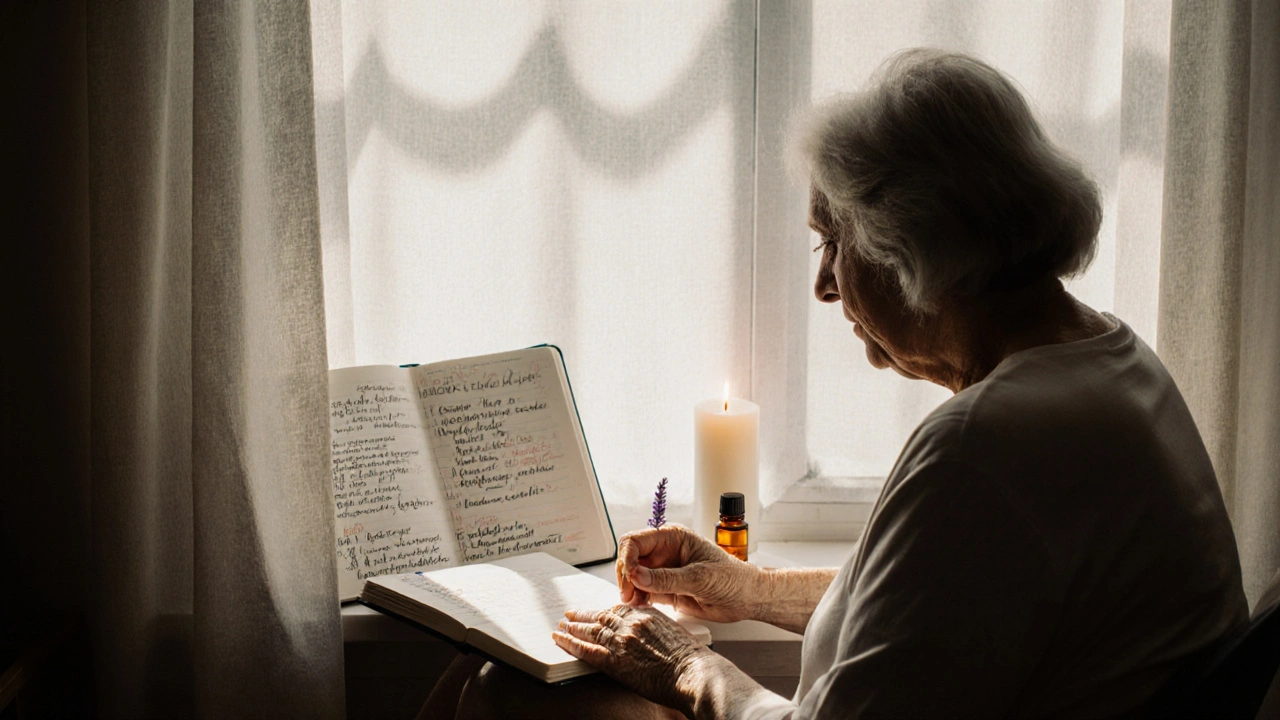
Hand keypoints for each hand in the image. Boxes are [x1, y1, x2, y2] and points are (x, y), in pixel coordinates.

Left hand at [552, 604, 710, 713]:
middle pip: (601, 617)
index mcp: (646, 615)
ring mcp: (621, 640)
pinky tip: (560, 639)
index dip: (603, 611)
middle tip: (570, 614)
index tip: (596, 612)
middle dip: (583, 616)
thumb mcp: (675, 633)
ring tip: (561, 626)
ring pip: (590, 631)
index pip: (618, 609)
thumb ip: (657, 628)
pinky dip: (570, 643)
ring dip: (573, 628)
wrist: (693, 672)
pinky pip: (586, 649)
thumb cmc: (691, 659)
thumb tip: (649, 635)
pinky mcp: (614, 660)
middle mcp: (631, 624)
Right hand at [615, 524, 761, 622]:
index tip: (630, 577)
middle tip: (629, 596)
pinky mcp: (664, 589)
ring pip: (632, 577)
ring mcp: (663, 571)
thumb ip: (667, 578)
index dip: (627, 558)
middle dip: (625, 576)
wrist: (747, 598)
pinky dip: (637, 600)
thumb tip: (637, 576)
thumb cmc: (733, 579)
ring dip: (629, 590)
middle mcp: (664, 552)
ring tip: (635, 605)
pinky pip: (642, 592)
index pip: (636, 541)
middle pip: (629, 559)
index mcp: (673, 537)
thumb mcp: (700, 577)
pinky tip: (641, 607)